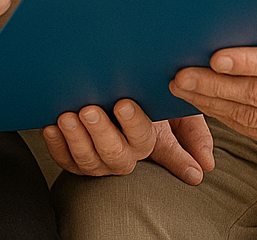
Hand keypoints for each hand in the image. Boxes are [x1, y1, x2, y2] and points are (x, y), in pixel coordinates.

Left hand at [43, 102, 213, 184]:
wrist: (113, 87)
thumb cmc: (147, 94)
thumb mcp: (174, 108)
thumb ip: (192, 133)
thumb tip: (204, 169)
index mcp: (146, 141)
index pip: (143, 137)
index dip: (133, 123)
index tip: (123, 103)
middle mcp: (122, 154)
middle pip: (113, 154)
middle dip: (101, 132)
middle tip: (89, 109)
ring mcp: (97, 159)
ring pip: (87, 160)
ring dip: (75, 139)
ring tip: (67, 117)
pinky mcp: (75, 159)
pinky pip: (64, 160)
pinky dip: (57, 145)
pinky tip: (51, 126)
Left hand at [168, 22, 256, 152]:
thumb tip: (231, 21)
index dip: (246, 63)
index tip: (214, 57)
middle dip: (214, 85)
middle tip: (182, 75)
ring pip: (251, 116)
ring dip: (211, 102)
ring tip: (183, 88)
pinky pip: (252, 130)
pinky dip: (224, 115)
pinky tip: (204, 101)